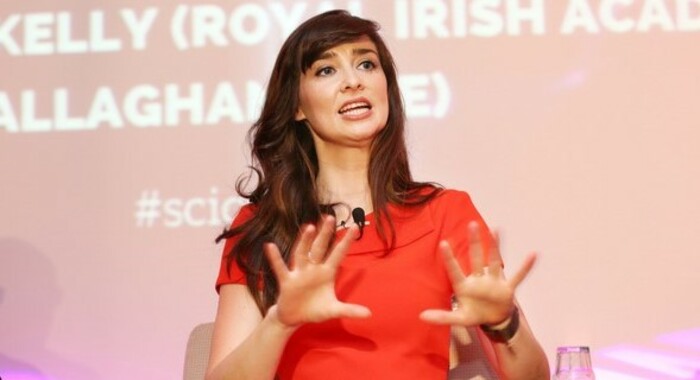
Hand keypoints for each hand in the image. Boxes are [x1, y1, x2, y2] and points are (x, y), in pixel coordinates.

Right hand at [265, 216, 370, 327]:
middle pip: (320, 248)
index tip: (354, 227)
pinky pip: (280, 268)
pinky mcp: (287, 281)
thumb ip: (350, 310)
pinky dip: (275, 258)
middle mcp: (313, 269)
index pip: (338, 254)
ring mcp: (300, 273)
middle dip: (325, 234)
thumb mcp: (333, 310)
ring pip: (302, 253)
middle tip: (330, 218)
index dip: (345, 241)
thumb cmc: (314, 310)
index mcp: (327, 273)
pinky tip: (270, 246)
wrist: (294, 318)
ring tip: (309, 227)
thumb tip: (369, 314)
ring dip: (305, 241)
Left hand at [420, 222, 535, 326]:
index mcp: (465, 286)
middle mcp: (479, 279)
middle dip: (474, 241)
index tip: (443, 242)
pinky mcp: (507, 288)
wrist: (494, 320)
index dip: (449, 258)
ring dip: (496, 246)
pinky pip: (518, 276)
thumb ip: (442, 317)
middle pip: (476, 257)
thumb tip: (421, 316)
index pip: (455, 270)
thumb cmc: (475, 314)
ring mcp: (494, 282)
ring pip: (494, 261)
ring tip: (497, 229)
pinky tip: (533, 255)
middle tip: (471, 223)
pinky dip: (526, 267)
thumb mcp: (459, 318)